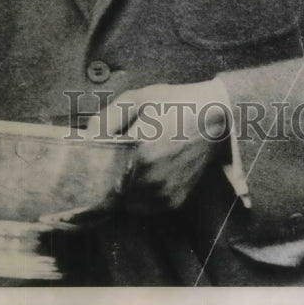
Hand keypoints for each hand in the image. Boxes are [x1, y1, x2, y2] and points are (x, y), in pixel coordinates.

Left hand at [86, 80, 231, 212]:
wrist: (217, 119)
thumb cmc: (176, 104)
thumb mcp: (139, 98)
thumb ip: (108, 118)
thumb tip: (86, 137)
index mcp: (139, 152)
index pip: (98, 172)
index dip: (89, 165)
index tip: (87, 157)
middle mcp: (150, 180)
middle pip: (109, 188)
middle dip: (104, 175)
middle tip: (109, 158)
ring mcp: (162, 194)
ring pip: (124, 201)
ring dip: (121, 187)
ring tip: (131, 164)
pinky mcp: (172, 202)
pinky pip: (143, 206)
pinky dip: (138, 194)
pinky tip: (146, 173)